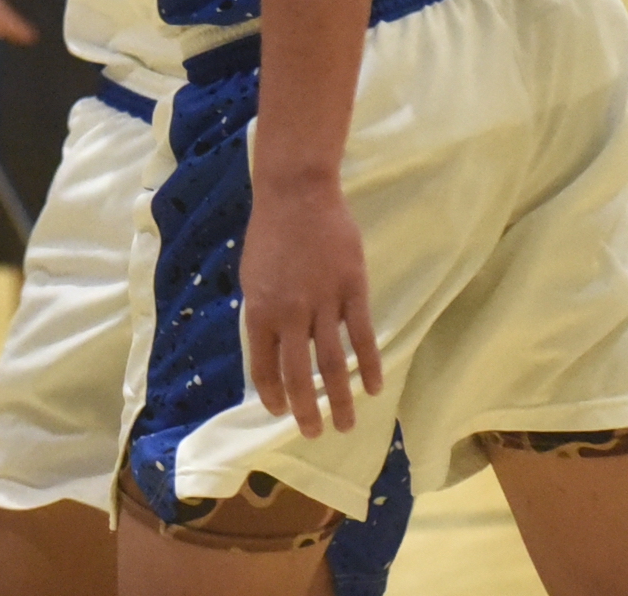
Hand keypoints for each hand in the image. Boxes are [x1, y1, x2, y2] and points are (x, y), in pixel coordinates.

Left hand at [241, 177, 383, 436]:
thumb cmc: (271, 233)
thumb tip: (270, 349)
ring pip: (332, 362)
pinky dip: (369, 364)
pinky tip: (375, 386)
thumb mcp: (252, 276)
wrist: (297, 193)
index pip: (264, 367)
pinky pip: (362, 335)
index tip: (281, 413)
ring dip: (340, 399)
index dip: (273, 394)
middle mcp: (290, 314)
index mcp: (260, 311)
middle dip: (306, 410)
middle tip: (313, 434)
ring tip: (346, 424)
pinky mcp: (353, 289)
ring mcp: (324, 302)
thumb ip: (262, 314)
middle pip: (299, 374)